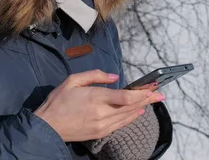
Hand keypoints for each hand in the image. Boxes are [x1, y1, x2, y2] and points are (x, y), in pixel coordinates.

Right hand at [34, 69, 164, 141]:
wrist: (48, 127)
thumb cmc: (58, 101)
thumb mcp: (73, 80)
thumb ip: (95, 75)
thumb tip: (114, 77)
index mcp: (96, 98)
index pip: (126, 97)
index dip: (142, 93)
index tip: (153, 88)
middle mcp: (102, 113)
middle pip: (131, 106)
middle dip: (148, 99)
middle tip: (161, 94)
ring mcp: (102, 125)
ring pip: (128, 116)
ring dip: (142, 107)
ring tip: (153, 100)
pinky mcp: (100, 133)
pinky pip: (121, 124)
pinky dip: (131, 117)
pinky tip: (138, 112)